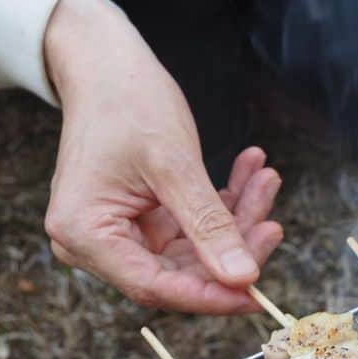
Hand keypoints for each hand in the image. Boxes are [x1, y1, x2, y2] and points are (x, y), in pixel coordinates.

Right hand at [43, 0, 282, 313]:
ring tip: (266, 180)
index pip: (156, 287)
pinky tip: (250, 173)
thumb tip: (243, 279)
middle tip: (273, 222)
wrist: (104, 62)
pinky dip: (222, 204)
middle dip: (231, 248)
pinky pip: (190, 226)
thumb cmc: (126, 102)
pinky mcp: (139, 218)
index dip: (210, 296)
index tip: (256, 296)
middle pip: (178, 272)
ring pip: (192, 250)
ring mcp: (117, 232)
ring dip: (235, 220)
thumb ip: (209, 226)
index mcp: (85, 235)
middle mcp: (93, 243)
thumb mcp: (174, 165)